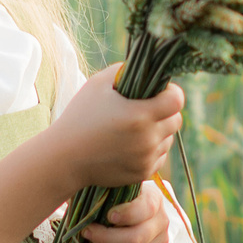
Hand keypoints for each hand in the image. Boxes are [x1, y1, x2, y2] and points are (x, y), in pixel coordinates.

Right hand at [47, 66, 184, 187]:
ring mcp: (146, 158)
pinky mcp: (143, 173)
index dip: (171, 93)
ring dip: (159, 131)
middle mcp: (147, 138)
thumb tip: (145, 70)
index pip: (177, 100)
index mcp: (139, 115)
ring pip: (168, 139)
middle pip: (176, 120)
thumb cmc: (79, 116)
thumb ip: (125, 71)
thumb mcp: (97, 84)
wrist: (65, 158)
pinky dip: (151, 149)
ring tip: (134, 128)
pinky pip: (159, 156)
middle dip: (166, 112)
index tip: (160, 92)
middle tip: (146, 109)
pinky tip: (131, 144)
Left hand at [76, 185, 169, 242]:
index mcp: (153, 199)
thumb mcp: (110, 191)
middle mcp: (161, 222)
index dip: (127, 214)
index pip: (145, 209)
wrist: (128, 219)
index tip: (108, 216)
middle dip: (105, 240)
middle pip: (135, 239)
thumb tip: (85, 209)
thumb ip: (101, 195)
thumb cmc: (112, 202)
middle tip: (85, 235)